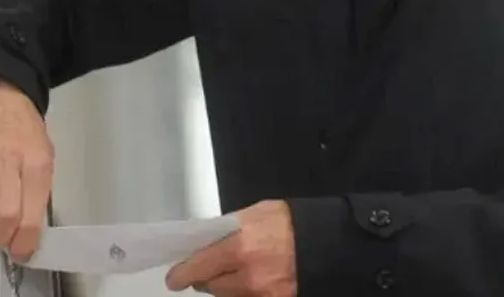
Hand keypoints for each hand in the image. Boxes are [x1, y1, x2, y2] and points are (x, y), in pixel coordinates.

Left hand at [165, 200, 296, 295]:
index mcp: (240, 247)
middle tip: (210, 268)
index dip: (182, 274)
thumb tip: (206, 242)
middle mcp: (248, 277)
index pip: (198, 268)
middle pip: (211, 287)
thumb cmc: (291, 222)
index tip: (173, 279)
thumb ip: (228, 229)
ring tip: (238, 271)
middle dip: (207, 278)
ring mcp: (262, 294)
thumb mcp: (256, 214)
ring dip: (226, 287)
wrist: (330, 241)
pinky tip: (255, 280)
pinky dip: (245, 292)